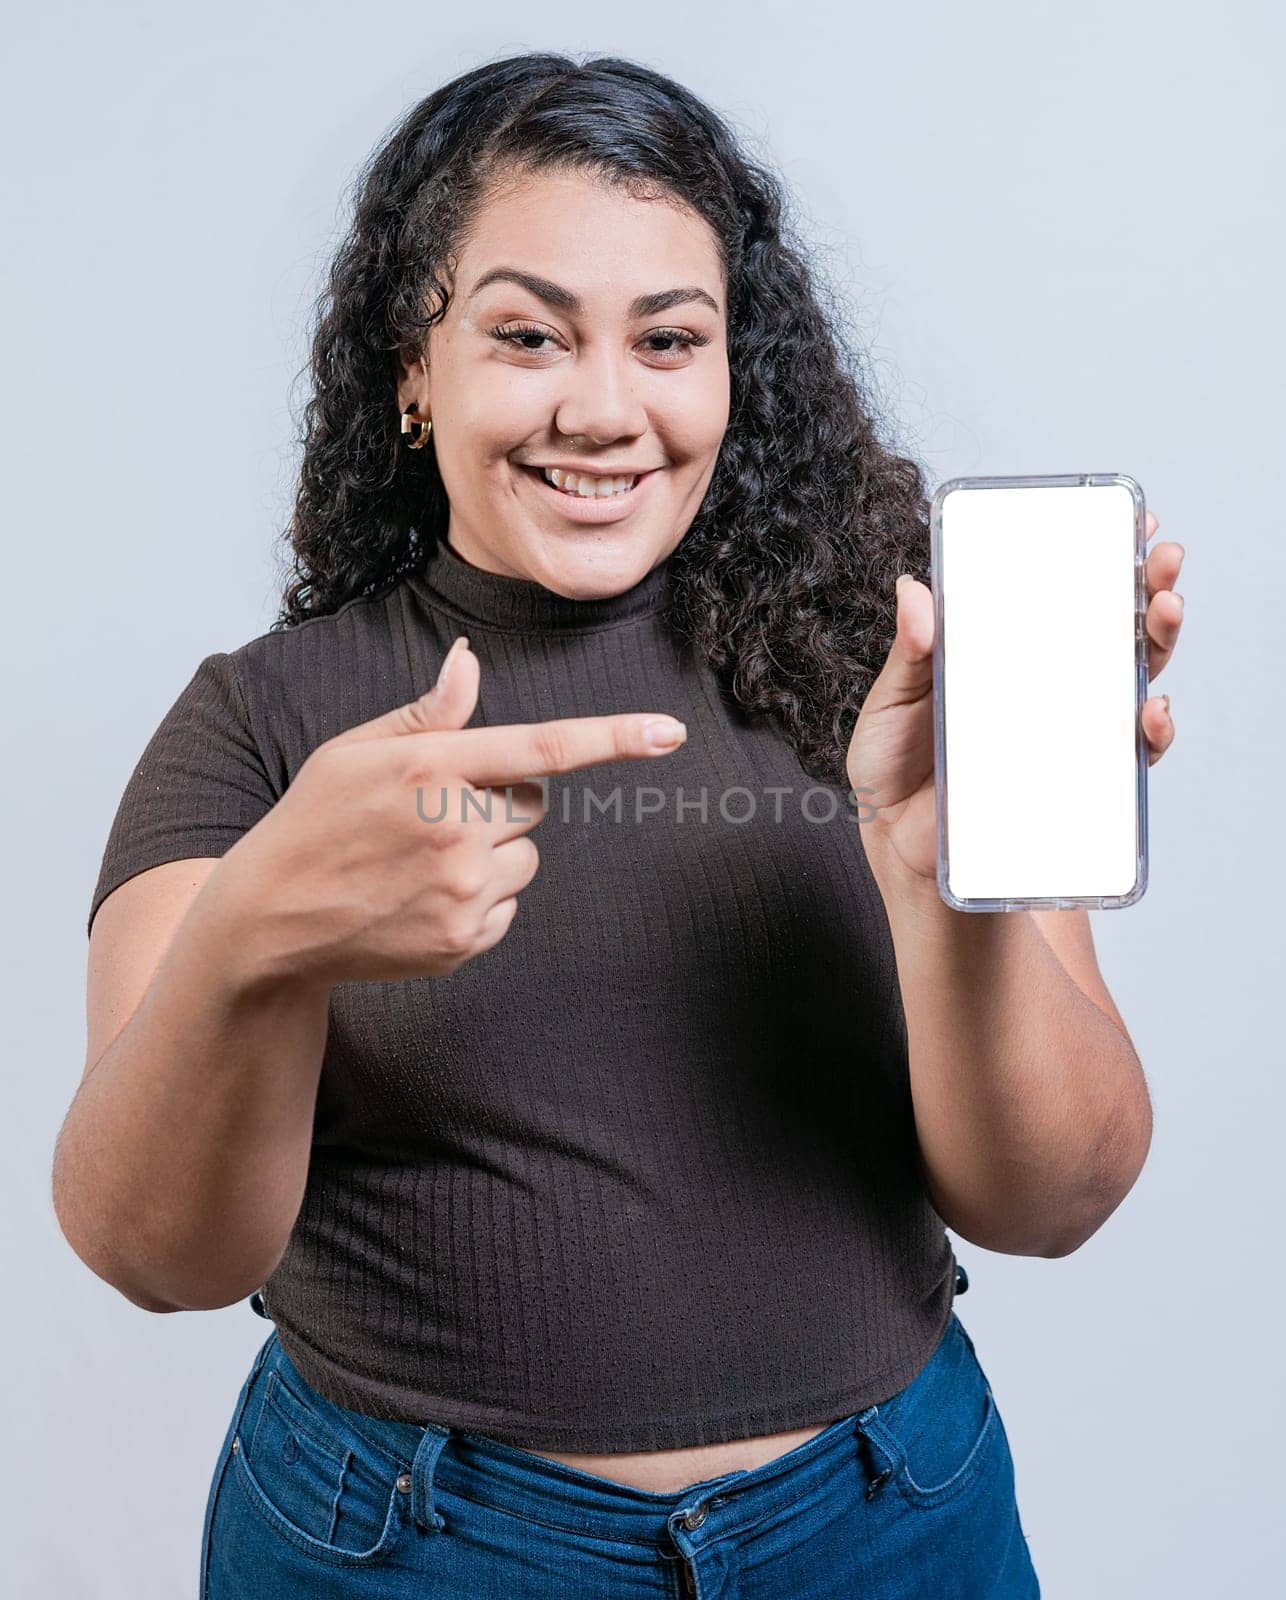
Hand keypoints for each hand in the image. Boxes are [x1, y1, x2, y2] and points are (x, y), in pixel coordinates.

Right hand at [219, 636, 688, 982]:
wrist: (271, 919)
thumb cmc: (314, 820)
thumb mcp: (356, 752)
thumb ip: (427, 714)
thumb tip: (471, 660)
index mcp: (430, 768)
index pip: (543, 747)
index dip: (614, 738)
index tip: (670, 732)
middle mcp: (454, 829)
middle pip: (533, 802)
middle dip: (498, 801)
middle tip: (434, 815)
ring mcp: (461, 891)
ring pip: (524, 858)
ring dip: (491, 854)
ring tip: (422, 861)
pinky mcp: (462, 940)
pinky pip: (508, 907)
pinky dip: (479, 901)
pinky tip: (421, 898)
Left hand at [846, 509, 1183, 881]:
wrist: (900, 849)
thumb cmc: (893, 770)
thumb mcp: (892, 703)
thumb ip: (909, 652)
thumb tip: (913, 589)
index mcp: (1004, 653)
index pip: (1059, 595)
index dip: (1097, 556)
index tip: (1123, 518)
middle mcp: (1045, 685)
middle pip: (1111, 626)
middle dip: (1146, 586)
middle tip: (1160, 559)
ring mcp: (1065, 730)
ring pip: (1133, 678)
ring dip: (1159, 641)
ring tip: (1164, 610)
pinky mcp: (1077, 781)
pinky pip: (1127, 754)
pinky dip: (1149, 732)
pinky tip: (1150, 711)